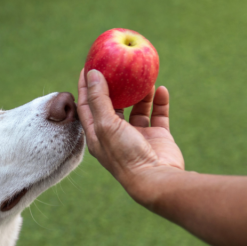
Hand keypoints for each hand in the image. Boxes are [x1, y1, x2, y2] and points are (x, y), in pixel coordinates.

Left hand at [77, 69, 184, 203]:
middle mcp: (115, 134)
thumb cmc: (125, 154)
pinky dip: (159, 102)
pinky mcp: (157, 136)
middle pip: (112, 105)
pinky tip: (160, 88)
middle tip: (116, 66)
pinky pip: (158, 114)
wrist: (156, 179)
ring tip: (142, 76)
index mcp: (97, 134)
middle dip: (114, 86)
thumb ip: (99, 99)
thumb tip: (92, 73)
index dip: (86, 86)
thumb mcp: (106, 124)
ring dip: (139, 93)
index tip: (87, 66)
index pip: (87, 105)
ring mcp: (137, 135)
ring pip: (137, 108)